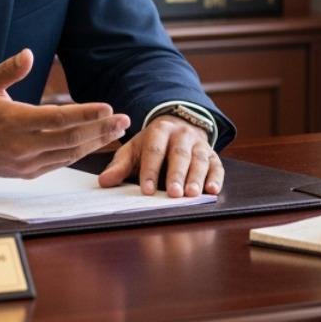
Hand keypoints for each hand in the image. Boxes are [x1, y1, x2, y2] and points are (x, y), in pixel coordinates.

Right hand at [0, 49, 129, 177]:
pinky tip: (95, 143)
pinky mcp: (26, 173)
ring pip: (68, 154)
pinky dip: (79, 154)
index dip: (85, 114)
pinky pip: (59, 164)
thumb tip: (28, 54)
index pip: (57, 119)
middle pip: (69, 139)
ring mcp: (24, 163)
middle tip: (124, 120)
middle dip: (100, 130)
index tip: (108, 107)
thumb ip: (8, 70)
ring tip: (117, 131)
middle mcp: (21, 146)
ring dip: (95, 143)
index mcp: (13, 122)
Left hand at [97, 114, 223, 196]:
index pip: (154, 151)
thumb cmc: (151, 145)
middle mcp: (182, 134)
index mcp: (159, 131)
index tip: (146, 189)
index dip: (150, 170)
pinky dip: (216, 178)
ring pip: (199, 160)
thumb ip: (120, 166)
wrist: (178, 127)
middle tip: (174, 193)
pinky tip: (213, 190)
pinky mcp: (212, 154)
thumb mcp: (134, 150)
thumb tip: (104, 182)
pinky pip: (216, 165)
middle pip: (180, 155)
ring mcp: (199, 144)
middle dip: (177, 175)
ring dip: (197, 178)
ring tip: (192, 194)